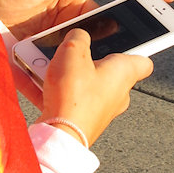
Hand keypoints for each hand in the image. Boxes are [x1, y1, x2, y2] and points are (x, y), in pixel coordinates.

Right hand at [38, 29, 153, 145]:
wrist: (60, 136)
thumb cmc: (74, 96)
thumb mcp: (73, 51)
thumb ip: (78, 36)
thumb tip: (78, 35)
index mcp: (124, 73)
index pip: (143, 61)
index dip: (136, 48)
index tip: (127, 40)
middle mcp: (117, 93)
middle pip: (107, 69)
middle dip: (88, 58)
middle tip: (73, 49)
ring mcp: (100, 109)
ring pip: (83, 83)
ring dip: (66, 73)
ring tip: (46, 63)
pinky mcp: (82, 120)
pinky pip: (66, 98)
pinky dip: (50, 89)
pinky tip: (30, 79)